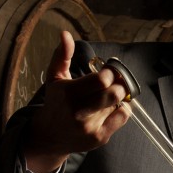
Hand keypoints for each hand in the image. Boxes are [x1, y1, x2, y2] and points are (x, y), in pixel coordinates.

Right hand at [23, 30, 130, 172]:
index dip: (110, 73)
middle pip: (113, 94)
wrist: (50, 136)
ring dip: (117, 98)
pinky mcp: (99, 138)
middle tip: (115, 82)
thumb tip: (65, 34)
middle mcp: (79, 112)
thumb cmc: (56, 102)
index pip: (101, 80)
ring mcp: (90, 127)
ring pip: (118, 104)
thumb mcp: (54, 77)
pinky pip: (122, 118)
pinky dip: (122, 109)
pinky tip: (112, 107)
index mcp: (68, 93)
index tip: (108, 72)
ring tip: (108, 96)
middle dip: (119, 85)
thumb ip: (62, 55)